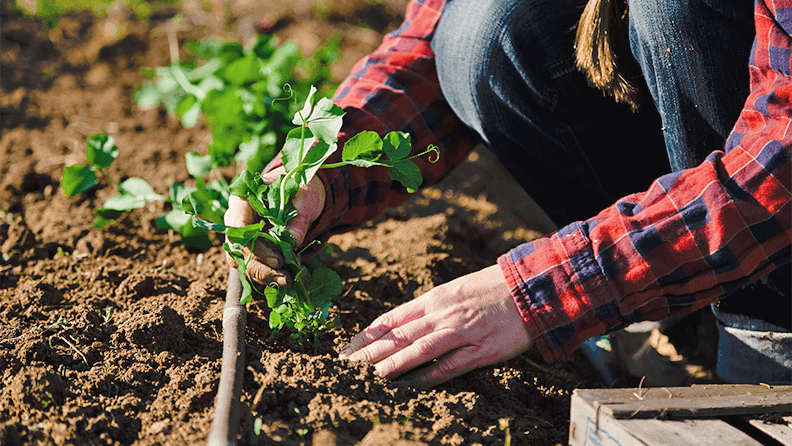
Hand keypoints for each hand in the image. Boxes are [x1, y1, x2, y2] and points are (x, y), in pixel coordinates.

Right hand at [223, 166, 324, 286]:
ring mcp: (243, 236)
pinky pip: (253, 266)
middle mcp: (237, 220)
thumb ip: (298, 218)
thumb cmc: (300, 189)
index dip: (254, 246)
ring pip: (243, 261)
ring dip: (264, 275)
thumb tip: (293, 242)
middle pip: (239, 249)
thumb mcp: (304, 197)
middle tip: (285, 277)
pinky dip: (268, 275)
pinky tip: (285, 280)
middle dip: (261, 267)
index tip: (277, 261)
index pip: (238, 226)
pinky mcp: (252, 249)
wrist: (301, 194)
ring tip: (288, 281)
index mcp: (244, 200)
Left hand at [339, 265, 532, 386]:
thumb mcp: (455, 290)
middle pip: (400, 335)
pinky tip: (411, 385)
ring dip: (393, 364)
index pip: (392, 318)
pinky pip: (451, 365)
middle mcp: (444, 314)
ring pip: (420, 350)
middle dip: (371, 352)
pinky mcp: (483, 350)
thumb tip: (403, 324)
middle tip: (347, 367)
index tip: (348, 349)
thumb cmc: (492, 288)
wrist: (531, 287)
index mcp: (435, 298)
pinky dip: (429, 376)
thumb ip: (430, 308)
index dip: (368, 335)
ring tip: (371, 376)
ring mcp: (463, 332)